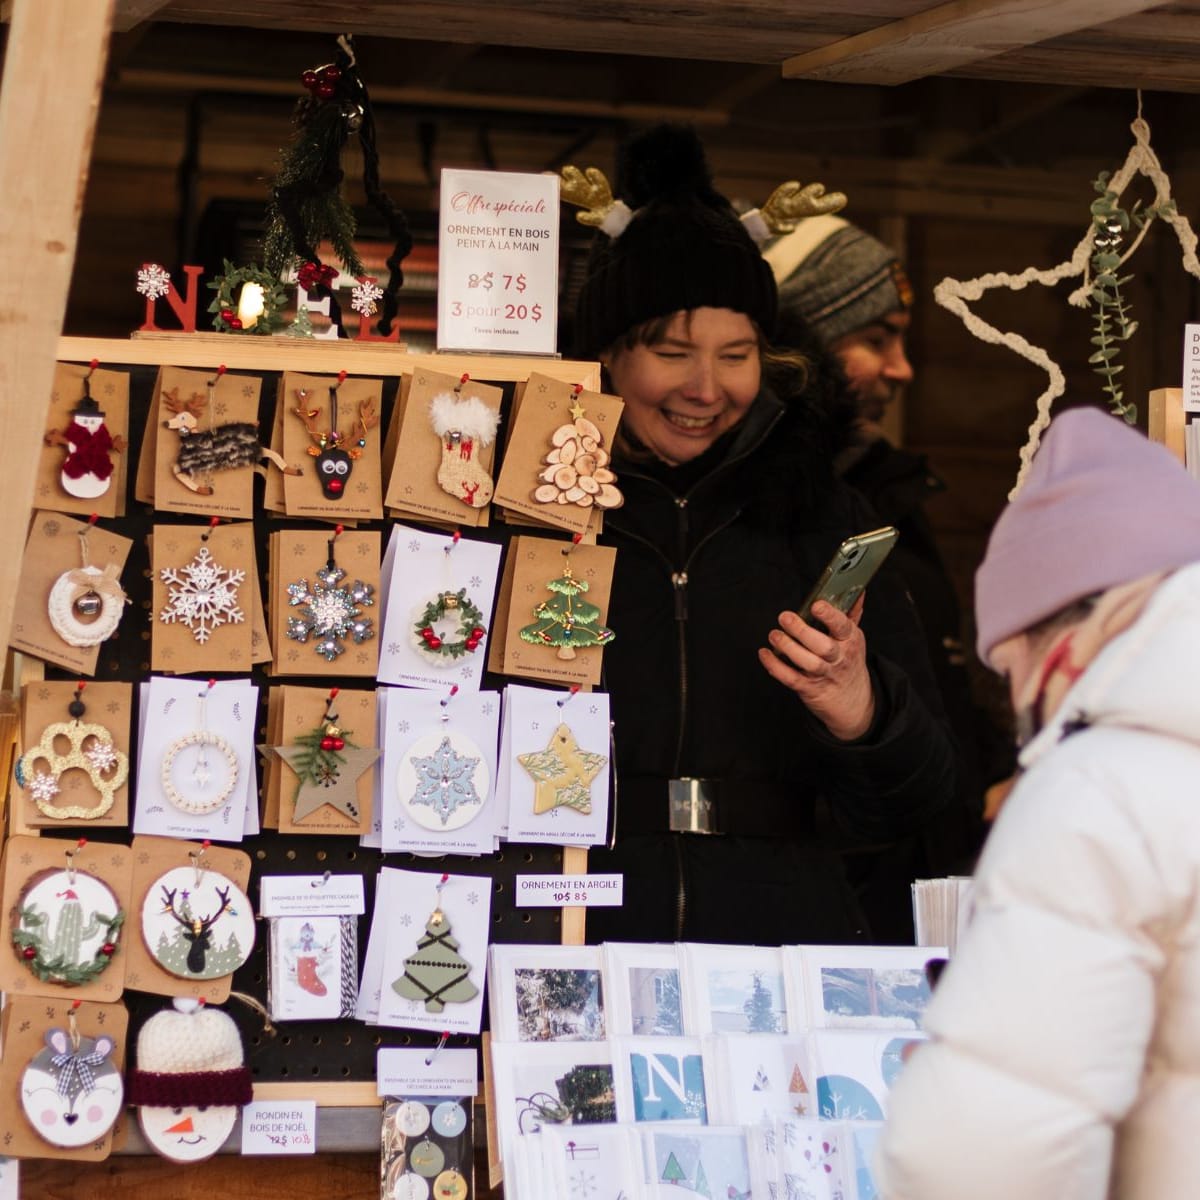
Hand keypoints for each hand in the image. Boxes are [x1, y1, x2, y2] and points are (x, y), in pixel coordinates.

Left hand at [758, 596, 875, 740]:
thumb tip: (858, 590)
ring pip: (807, 662)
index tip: (816, 605)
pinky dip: (776, 666)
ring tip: (774, 634)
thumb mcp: (854, 638)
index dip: (830, 616)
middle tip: (784, 617)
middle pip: (823, 645)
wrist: (853, 701)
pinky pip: (791, 678)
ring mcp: (823, 674)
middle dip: (802, 631)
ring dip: (788, 647)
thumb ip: (851, 614)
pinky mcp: (809, 688)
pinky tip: (765, 654)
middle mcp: (838, 658)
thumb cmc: (848, 662)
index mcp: (850, 640)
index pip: (843, 626)